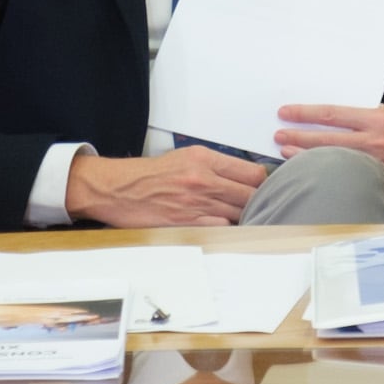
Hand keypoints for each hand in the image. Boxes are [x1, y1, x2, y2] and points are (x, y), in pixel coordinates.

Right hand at [64, 146, 267, 227]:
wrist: (117, 189)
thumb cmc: (150, 174)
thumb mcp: (186, 156)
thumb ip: (216, 164)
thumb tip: (244, 175)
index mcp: (204, 159)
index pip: (252, 172)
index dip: (264, 182)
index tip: (266, 187)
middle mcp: (203, 179)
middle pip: (251, 194)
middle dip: (259, 200)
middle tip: (262, 204)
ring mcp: (195, 202)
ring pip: (239, 212)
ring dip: (245, 215)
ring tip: (246, 215)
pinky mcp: (186, 221)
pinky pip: (221, 226)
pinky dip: (228, 226)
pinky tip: (228, 225)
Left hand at [273, 104, 383, 186]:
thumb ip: (363, 117)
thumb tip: (330, 120)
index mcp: (378, 118)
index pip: (332, 115)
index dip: (305, 114)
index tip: (286, 113)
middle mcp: (377, 141)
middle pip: (327, 140)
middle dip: (298, 138)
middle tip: (279, 136)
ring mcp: (379, 163)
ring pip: (334, 159)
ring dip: (307, 156)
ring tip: (287, 153)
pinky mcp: (383, 178)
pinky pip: (350, 174)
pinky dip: (330, 171)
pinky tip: (316, 170)